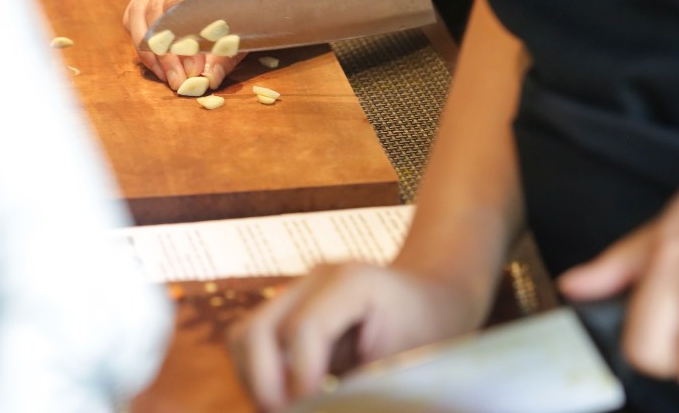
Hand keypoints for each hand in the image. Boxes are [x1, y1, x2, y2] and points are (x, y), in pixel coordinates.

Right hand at [123, 0, 333, 90]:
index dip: (177, 44)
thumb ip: (227, 51)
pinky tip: (164, 61)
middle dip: (164, 52)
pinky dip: (148, 36)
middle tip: (179, 83)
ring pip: (141, 10)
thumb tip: (203, 80)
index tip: (189, 75)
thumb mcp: (258, 22)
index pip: (175, 4)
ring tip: (171, 77)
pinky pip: (143, 9)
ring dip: (151, 48)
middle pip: (155, 9)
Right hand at [227, 262, 489, 411]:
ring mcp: (295, 290)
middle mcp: (314, 278)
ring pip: (244, 337)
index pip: (303, 330)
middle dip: (263, 384)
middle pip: (257, 330)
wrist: (435, 295)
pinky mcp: (286, 309)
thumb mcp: (412, 359)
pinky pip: (252, 344)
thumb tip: (325, 408)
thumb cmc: (434, 328)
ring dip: (255, 381)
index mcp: (351, 281)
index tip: (311, 409)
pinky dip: (259, 375)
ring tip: (284, 408)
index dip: (301, 380)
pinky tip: (288, 398)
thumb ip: (367, 388)